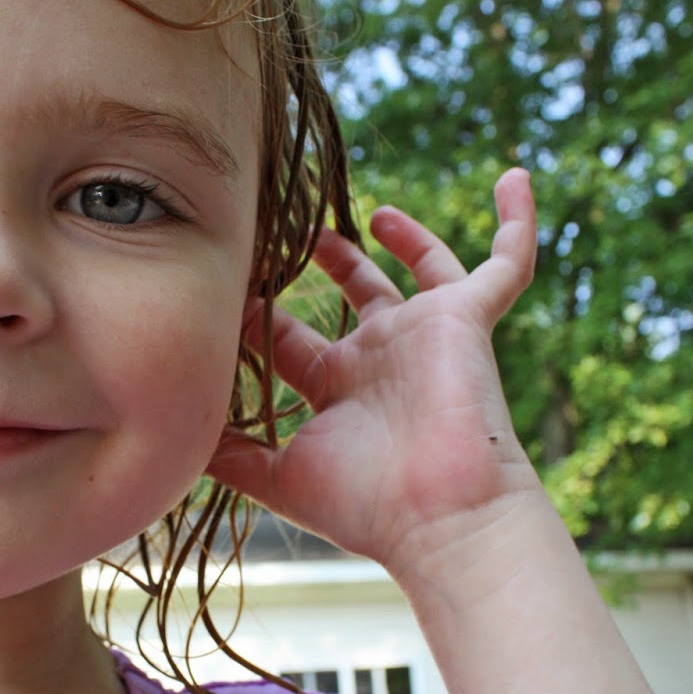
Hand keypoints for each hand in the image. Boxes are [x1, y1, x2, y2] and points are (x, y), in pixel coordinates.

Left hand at [208, 168, 540, 574]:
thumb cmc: (365, 505)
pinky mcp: (468, 318)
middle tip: (285, 230)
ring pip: (421, 270)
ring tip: (369, 213)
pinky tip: (515, 177)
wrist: (439, 516)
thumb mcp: (279, 478)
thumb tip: (177, 438)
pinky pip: (506, 261)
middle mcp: (382, 358)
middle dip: (323, 265)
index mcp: (339, 389)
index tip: (224, 279)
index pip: (291, 338)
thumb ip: (231, 456)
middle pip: (353, 296)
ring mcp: (427, 334)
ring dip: (401, 239)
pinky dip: (515, 221)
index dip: (258, 311)